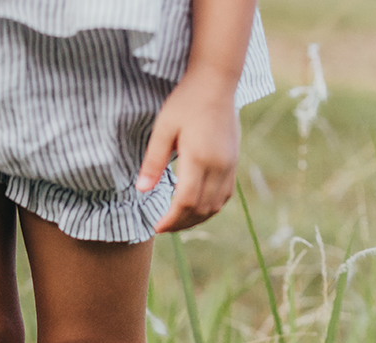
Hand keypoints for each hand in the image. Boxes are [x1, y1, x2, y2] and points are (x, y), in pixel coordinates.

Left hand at [136, 73, 239, 232]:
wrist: (216, 81)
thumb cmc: (185, 102)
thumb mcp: (163, 129)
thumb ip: (153, 162)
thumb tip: (141, 190)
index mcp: (199, 158)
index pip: (186, 202)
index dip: (171, 220)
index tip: (156, 226)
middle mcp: (219, 165)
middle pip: (201, 209)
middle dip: (181, 223)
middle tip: (163, 227)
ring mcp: (230, 165)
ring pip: (215, 206)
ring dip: (196, 219)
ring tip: (176, 221)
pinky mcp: (234, 162)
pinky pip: (224, 196)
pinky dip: (209, 208)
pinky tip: (194, 208)